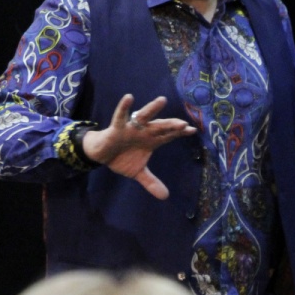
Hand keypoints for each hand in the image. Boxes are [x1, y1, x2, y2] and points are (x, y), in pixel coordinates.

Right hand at [80, 94, 196, 199]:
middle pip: (160, 127)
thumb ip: (151, 182)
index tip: (193, 130)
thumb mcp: (138, 172)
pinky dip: (123, 107)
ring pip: (144, 117)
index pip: (168, 136)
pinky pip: (120, 116)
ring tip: (162, 100)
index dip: (179, 133)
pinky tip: (129, 98)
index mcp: (151, 141)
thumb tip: (165, 197)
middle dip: (171, 125)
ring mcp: (131, 128)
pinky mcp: (117, 128)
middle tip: (184, 124)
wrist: (102, 155)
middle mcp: (143, 132)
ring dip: (152, 109)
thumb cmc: (122, 157)